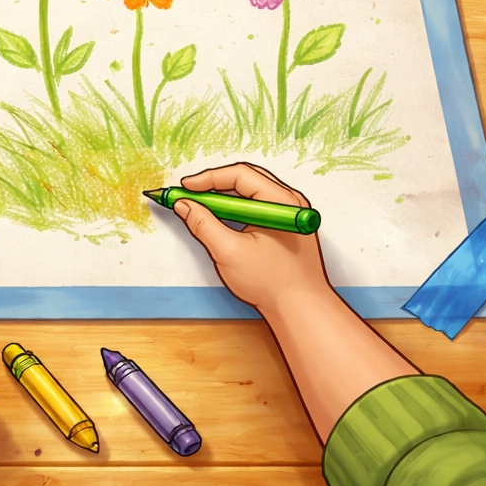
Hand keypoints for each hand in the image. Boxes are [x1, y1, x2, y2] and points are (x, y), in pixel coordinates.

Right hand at [168, 162, 331, 314]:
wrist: (300, 310)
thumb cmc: (274, 284)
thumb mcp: (229, 252)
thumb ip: (203, 224)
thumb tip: (184, 205)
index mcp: (281, 202)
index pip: (240, 175)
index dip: (208, 179)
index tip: (186, 187)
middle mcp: (288, 202)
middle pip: (245, 180)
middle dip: (213, 185)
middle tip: (189, 194)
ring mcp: (288, 214)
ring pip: (249, 194)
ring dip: (223, 198)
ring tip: (200, 206)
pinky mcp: (284, 226)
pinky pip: (255, 208)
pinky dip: (234, 210)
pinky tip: (219, 219)